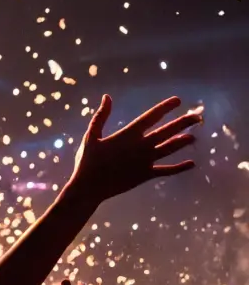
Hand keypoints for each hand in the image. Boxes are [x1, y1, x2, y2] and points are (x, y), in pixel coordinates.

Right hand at [68, 95, 199, 205]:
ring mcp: (145, 161)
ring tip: (194, 136)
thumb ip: (101, 116)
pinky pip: (166, 170)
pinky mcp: (145, 175)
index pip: (151, 117)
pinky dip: (179, 168)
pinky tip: (191, 164)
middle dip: (182, 123)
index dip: (165, 108)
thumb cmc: (88, 160)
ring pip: (169, 149)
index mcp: (128, 134)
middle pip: (166, 131)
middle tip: (197, 117)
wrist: (89, 187)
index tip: (177, 101)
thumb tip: (107, 97)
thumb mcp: (91, 135)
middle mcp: (141, 146)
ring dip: (182, 142)